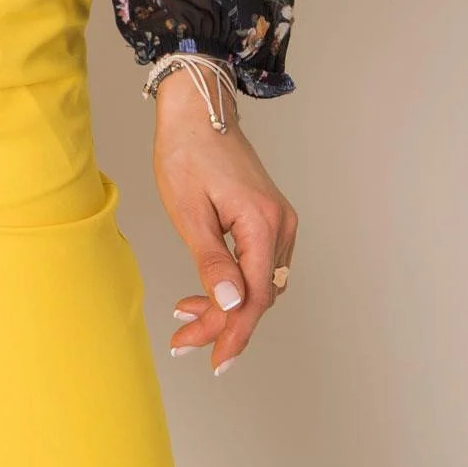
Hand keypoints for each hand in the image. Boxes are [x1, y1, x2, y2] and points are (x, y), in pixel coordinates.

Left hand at [152, 71, 297, 375]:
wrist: (196, 109)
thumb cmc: (186, 151)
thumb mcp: (189, 210)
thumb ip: (211, 260)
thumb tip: (230, 303)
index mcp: (263, 224)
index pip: (255, 296)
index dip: (233, 331)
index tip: (212, 358)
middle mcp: (281, 225)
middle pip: (260, 294)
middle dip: (224, 323)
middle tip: (186, 340)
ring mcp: (279, 221)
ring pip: (260, 283)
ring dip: (228, 305)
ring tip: (187, 315)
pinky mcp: (270, 218)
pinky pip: (259, 264)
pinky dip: (234, 283)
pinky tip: (207, 291)